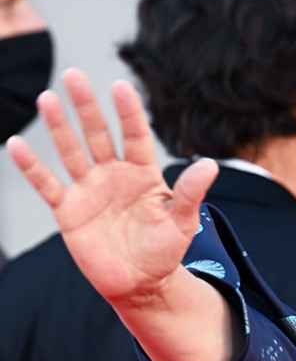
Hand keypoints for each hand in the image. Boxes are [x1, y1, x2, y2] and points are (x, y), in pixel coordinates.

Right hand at [7, 70, 217, 308]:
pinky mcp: (69, 210)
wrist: (141, 285)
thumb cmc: (164, 253)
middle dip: (86, 106)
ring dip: (59, 126)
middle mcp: (113, 175)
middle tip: (74, 75)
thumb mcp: (182, 223)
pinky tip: (16, 146)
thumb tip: (211, 165)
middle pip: (98, 134)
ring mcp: (89, 190)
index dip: (128, 112)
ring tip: (48, 98)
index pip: (134, 135)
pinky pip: (47, 184)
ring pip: (71, 151)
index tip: (120, 87)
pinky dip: (31, 167)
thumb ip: (190, 193)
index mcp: (142, 173)